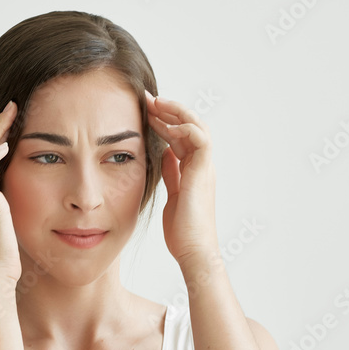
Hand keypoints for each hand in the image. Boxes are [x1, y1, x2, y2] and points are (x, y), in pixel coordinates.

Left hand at [144, 90, 219, 267]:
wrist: (193, 251)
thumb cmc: (182, 231)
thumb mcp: (172, 194)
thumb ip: (171, 173)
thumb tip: (164, 154)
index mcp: (193, 170)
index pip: (181, 136)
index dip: (164, 121)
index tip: (144, 111)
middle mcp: (202, 165)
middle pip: (190, 125)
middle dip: (168, 110)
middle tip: (146, 99)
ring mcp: (204, 167)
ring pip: (197, 126)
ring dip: (176, 112)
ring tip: (155, 103)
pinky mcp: (203, 172)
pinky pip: (200, 139)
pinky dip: (185, 127)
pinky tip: (165, 125)